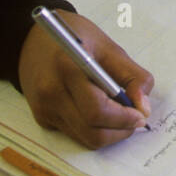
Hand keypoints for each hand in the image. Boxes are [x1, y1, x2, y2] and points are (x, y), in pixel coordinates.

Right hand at [17, 10, 153, 149]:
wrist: (32, 38)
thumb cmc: (75, 37)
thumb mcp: (109, 47)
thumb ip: (132, 76)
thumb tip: (143, 107)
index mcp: (68, 69)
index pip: (97, 110)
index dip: (123, 118)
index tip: (140, 114)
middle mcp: (51, 93)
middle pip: (92, 132)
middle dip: (120, 131)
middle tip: (135, 118)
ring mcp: (44, 109)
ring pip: (84, 138)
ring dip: (109, 132)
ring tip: (121, 114)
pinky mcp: (42, 117)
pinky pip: (74, 133)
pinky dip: (93, 128)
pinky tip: (100, 110)